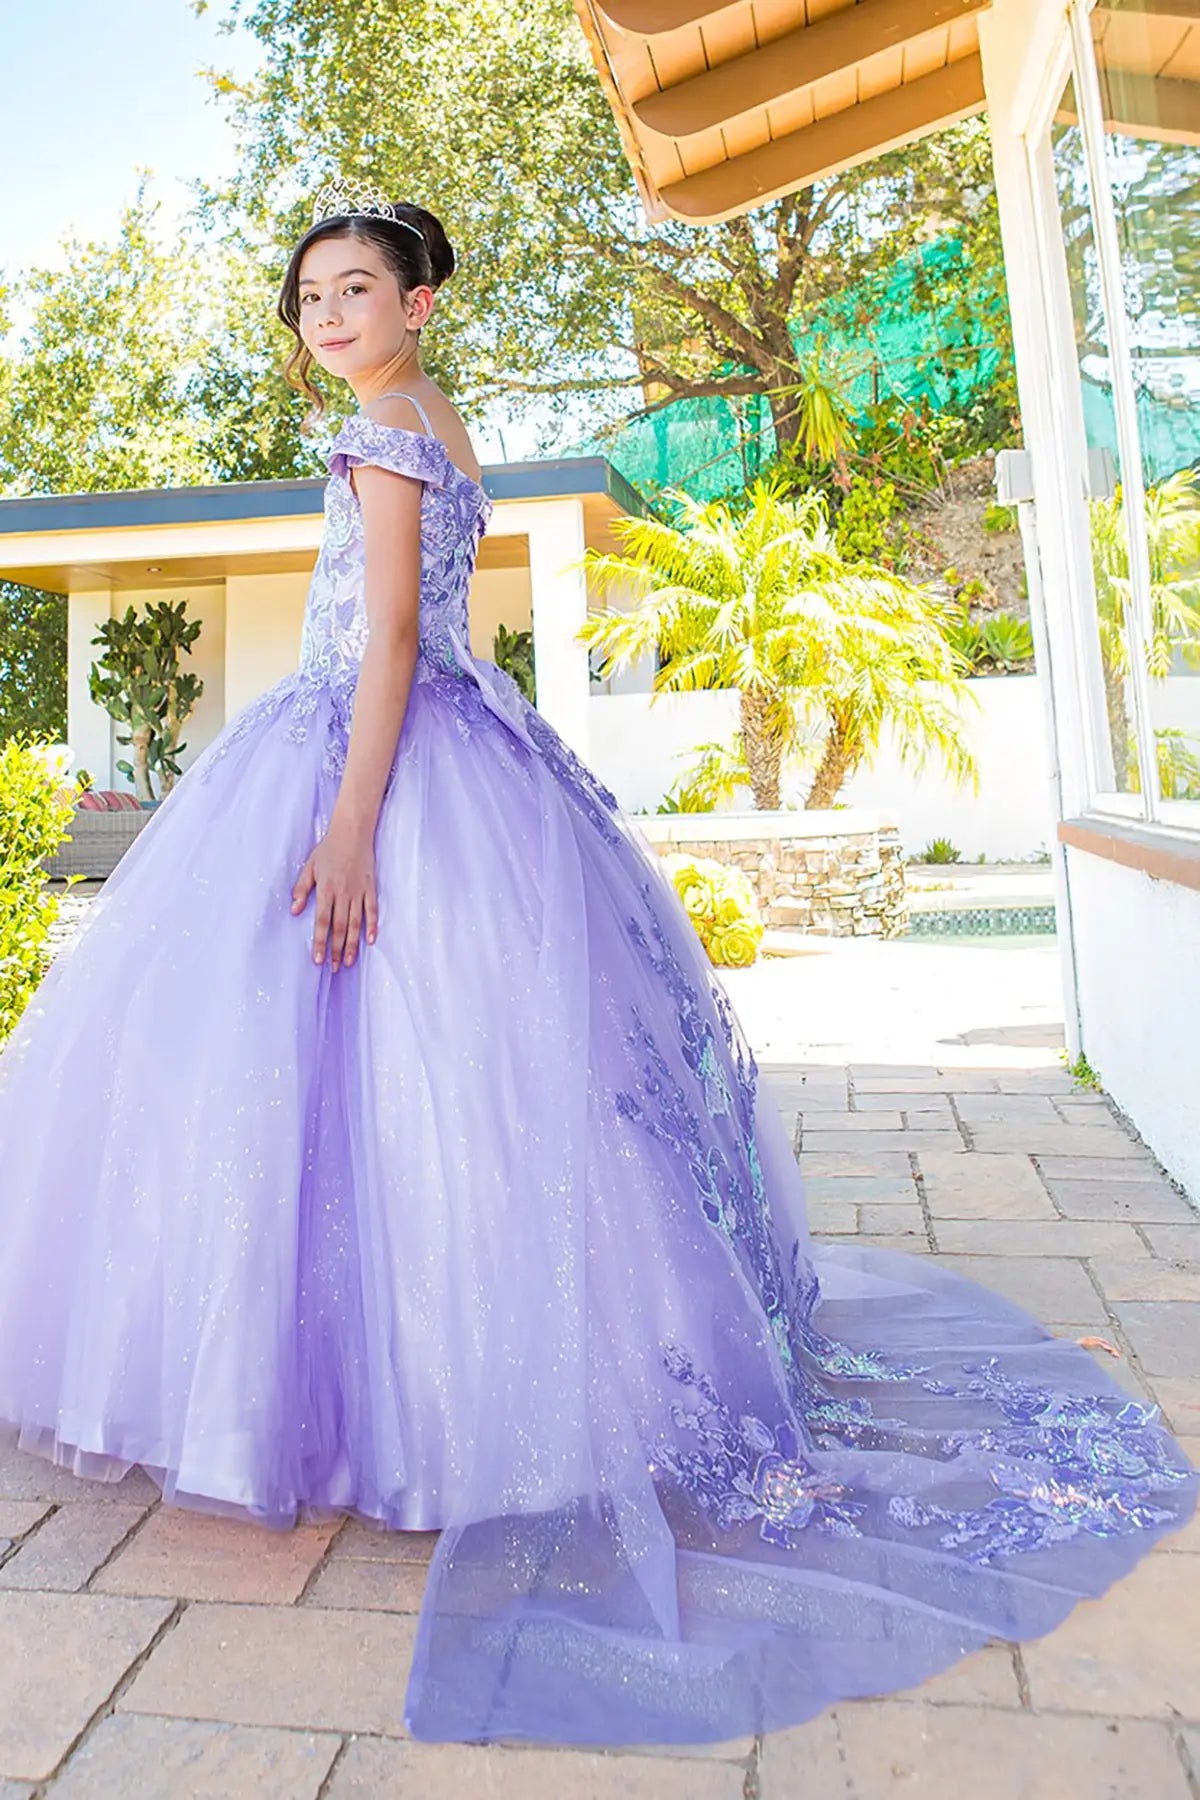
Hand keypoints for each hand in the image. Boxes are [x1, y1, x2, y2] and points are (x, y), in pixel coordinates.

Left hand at [291, 823, 378, 970]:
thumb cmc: (328, 849)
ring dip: (353, 944)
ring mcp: (359, 891)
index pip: (322, 921)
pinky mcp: (371, 888)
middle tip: (335, 968)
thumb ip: (301, 888)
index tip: (319, 959)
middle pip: (340, 927)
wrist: (352, 832)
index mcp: (326, 889)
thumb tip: (294, 910)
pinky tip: (370, 940)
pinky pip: (373, 910)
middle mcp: (343, 893)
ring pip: (356, 923)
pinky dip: (372, 925)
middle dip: (337, 950)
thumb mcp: (309, 867)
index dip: (321, 941)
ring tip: (349, 962)